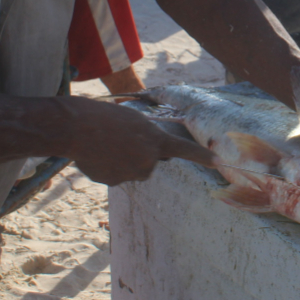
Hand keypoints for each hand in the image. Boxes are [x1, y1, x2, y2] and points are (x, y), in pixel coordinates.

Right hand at [72, 104, 215, 185]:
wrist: (79, 128)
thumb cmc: (106, 117)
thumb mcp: (135, 121)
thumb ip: (148, 138)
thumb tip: (147, 155)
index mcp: (156, 140)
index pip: (184, 149)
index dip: (202, 156)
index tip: (220, 162)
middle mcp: (148, 160)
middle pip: (150, 163)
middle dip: (140, 156)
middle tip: (121, 141)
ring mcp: (131, 173)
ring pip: (131, 170)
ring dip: (122, 162)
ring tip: (106, 145)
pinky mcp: (114, 182)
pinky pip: (114, 176)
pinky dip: (107, 168)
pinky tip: (97, 155)